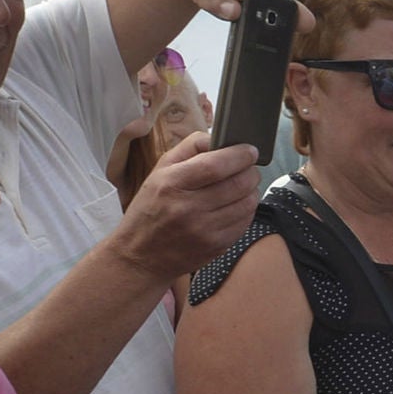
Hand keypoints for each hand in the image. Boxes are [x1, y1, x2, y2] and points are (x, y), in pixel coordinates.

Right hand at [114, 132, 261, 278]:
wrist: (141, 255)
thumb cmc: (151, 208)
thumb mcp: (159, 171)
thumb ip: (189, 148)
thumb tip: (218, 138)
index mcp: (172, 184)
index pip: (216, 165)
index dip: (239, 155)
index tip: (250, 150)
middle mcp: (188, 207)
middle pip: (237, 183)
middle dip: (250, 171)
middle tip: (249, 167)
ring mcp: (205, 230)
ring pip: (246, 203)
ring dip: (251, 190)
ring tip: (244, 185)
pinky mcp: (216, 246)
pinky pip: (245, 223)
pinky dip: (247, 210)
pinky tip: (238, 204)